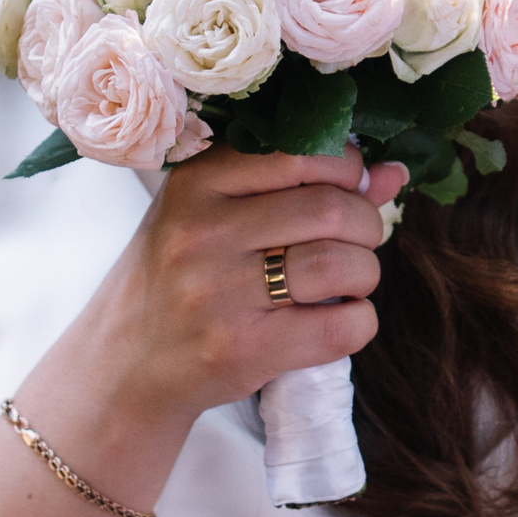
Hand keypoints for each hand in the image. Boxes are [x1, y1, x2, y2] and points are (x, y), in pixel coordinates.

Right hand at [68, 145, 407, 435]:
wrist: (123, 364)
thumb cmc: (180, 279)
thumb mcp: (216, 216)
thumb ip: (300, 187)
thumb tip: (393, 173)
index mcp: (196, 183)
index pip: (302, 153)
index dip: (346, 170)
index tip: (345, 190)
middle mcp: (202, 232)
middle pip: (330, 209)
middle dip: (365, 225)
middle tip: (355, 242)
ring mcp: (219, 294)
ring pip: (339, 264)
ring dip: (365, 274)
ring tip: (347, 282)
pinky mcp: (240, 350)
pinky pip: (339, 327)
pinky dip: (359, 322)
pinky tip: (338, 321)